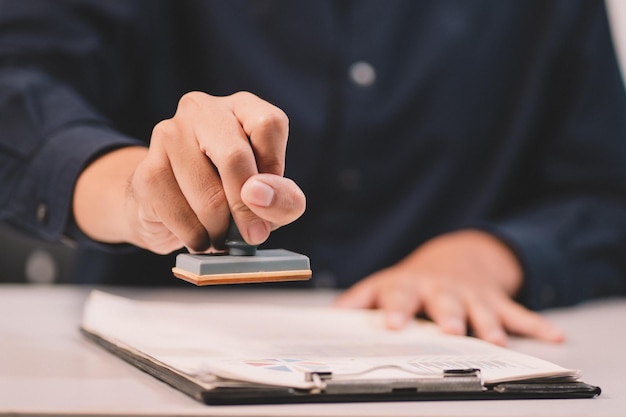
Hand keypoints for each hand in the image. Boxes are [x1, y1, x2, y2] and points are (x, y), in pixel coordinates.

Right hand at [73, 91, 305, 253]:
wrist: (167, 210)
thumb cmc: (231, 197)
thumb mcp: (270, 199)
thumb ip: (284, 199)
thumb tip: (259, 195)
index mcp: (241, 107)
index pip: (268, 124)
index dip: (274, 172)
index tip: (268, 200)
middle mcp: (203, 110)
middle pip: (235, 157)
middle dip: (247, 208)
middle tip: (252, 235)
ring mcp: (168, 136)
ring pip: (209, 196)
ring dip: (221, 230)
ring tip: (221, 234)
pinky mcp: (146, 171)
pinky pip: (183, 217)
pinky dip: (198, 239)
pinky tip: (198, 236)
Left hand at [334, 230, 563, 344]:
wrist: (456, 257)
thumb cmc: (413, 281)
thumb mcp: (383, 285)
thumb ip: (358, 301)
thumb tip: (327, 319)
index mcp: (409, 286)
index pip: (398, 294)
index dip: (395, 308)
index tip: (390, 324)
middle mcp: (441, 289)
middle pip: (444, 301)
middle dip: (448, 315)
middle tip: (450, 329)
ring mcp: (471, 294)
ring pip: (481, 309)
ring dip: (489, 324)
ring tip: (497, 340)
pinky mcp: (495, 300)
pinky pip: (518, 313)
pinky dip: (536, 326)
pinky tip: (553, 337)